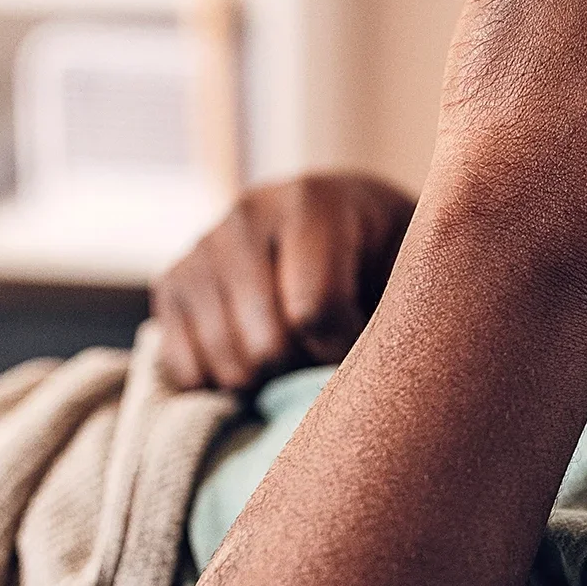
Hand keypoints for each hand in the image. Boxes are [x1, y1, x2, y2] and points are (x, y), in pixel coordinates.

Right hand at [152, 173, 417, 390]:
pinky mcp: (170, 282)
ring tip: (298, 353)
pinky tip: (257, 355)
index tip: (367, 349)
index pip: (314, 312)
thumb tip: (372, 383)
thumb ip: (406, 307)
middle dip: (304, 368)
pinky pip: (186, 371)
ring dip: (268, 381)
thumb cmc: (388, 259)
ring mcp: (201, 247)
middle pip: (266, 346)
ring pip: (228, 365)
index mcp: (312, 201)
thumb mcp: (415, 268)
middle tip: (327, 355)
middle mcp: (247, 214)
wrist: (343, 226)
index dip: (344, 352)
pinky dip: (223, 384)